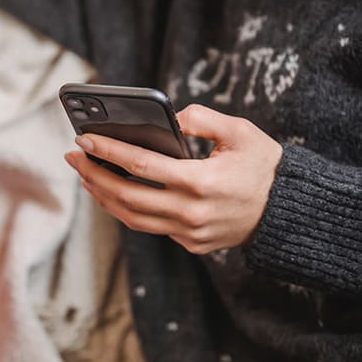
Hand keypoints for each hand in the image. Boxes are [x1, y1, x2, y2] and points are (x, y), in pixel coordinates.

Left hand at [64, 104, 283, 253]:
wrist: (288, 211)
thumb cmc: (264, 166)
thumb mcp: (241, 132)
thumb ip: (203, 119)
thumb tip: (169, 117)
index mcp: (201, 182)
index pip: (141, 166)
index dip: (108, 152)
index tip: (83, 139)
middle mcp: (190, 212)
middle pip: (126, 196)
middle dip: (93, 174)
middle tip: (73, 156)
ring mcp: (189, 233)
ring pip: (131, 218)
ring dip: (103, 196)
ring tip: (86, 174)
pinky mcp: (191, 244)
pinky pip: (149, 227)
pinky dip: (126, 210)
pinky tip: (113, 192)